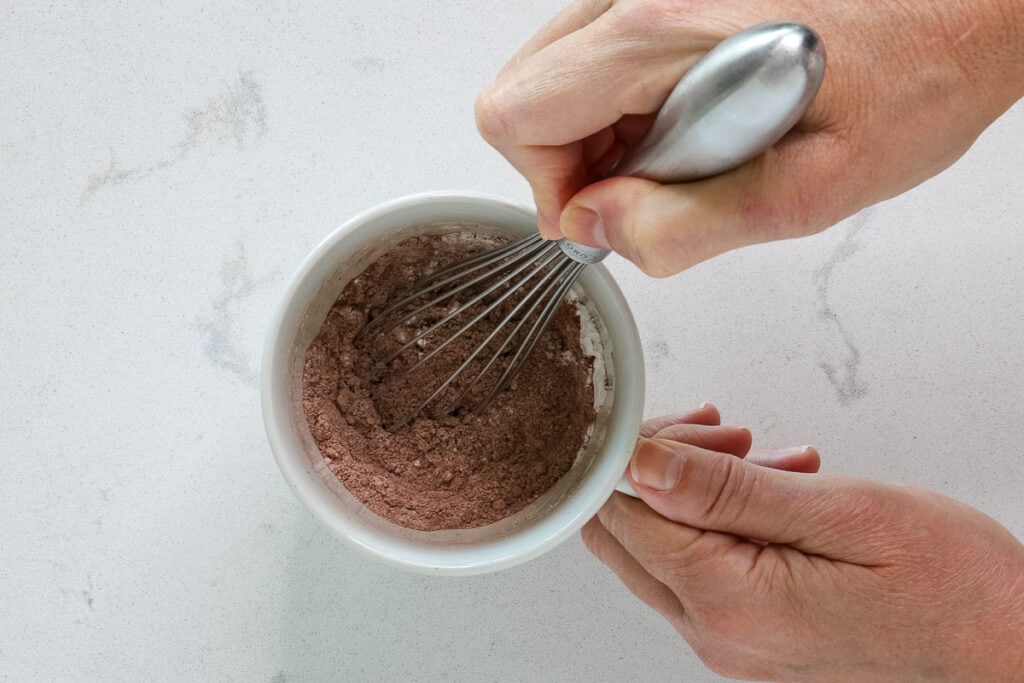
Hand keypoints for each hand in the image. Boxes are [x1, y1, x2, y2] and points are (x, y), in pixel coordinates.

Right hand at [475, 0, 1023, 275]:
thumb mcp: (802, 192)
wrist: (967, 10)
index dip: (549, 185)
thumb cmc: (911, 82)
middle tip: (651, 186)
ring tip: (688, 148)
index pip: (517, 112)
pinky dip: (627, 102)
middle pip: (525, 87)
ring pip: (558, 69)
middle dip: (569, 159)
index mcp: (662, 33)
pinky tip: (692, 118)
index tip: (608, 212)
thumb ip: (681, 225)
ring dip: (602, 131)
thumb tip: (593, 228)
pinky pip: (600, 51)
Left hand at [582, 405, 1023, 680]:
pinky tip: (773, 489)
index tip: (688, 425)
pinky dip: (724, 520)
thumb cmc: (958, 592)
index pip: (621, 514)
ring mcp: (732, 642)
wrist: (1013, 654)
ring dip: (697, 488)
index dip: (641, 455)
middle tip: (725, 435)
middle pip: (627, 534)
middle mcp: (716, 633)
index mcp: (728, 602)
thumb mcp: (846, 514)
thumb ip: (728, 492)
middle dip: (660, 467)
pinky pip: (704, 569)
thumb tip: (640, 463)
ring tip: (761, 456)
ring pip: (664, 547)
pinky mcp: (753, 638)